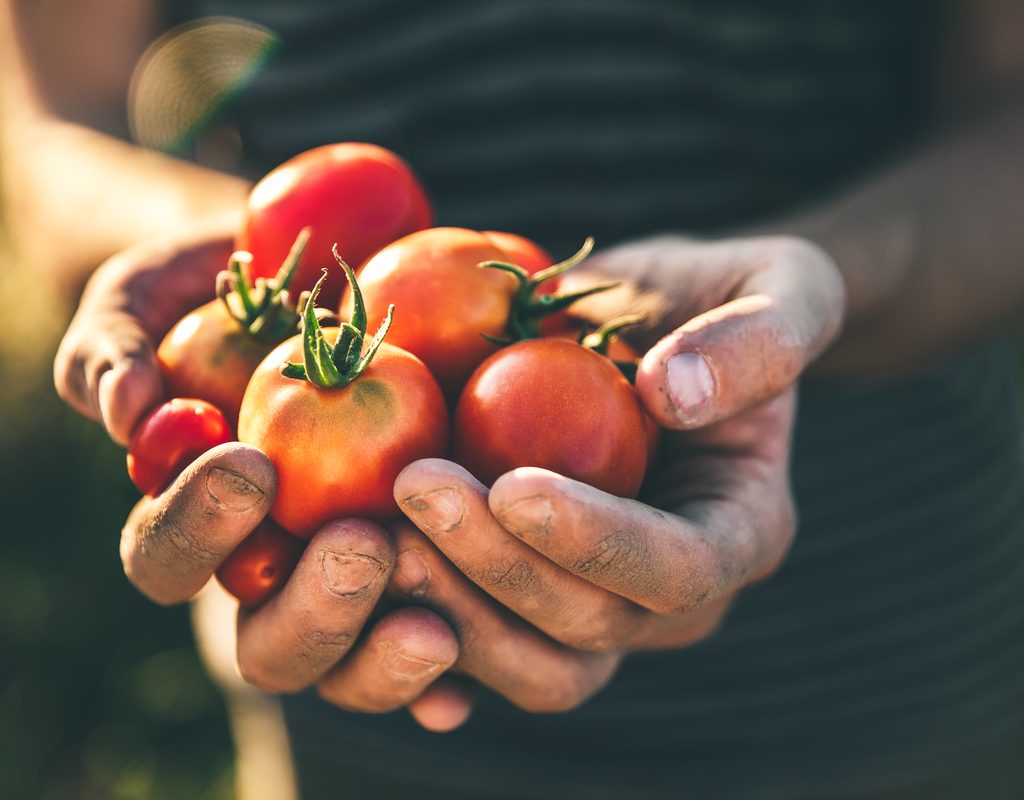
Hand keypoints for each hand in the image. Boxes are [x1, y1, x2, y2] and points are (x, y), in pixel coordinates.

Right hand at [53, 232, 470, 730]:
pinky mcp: (434, 580)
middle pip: (268, 645)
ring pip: (352, 667)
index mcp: (196, 522)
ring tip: (434, 623)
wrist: (336, 274)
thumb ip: (112, 347)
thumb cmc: (230, 290)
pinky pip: (442, 645)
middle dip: (312, 611)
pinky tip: (470, 675)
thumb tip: (124, 413)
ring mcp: (355, 585)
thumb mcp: (154, 296)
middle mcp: (274, 571)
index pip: (167, 558)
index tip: (252, 466)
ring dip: (384, 653)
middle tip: (359, 549)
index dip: (197, 528)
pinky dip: (451, 673)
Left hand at [391, 234, 843, 712]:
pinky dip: (419, 633)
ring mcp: (602, 608)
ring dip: (448, 607)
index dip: (597, 543)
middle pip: (591, 628)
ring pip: (531, 663)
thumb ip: (760, 336)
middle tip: (412, 487)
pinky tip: (364, 589)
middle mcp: (674, 595)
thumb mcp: (780, 281)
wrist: (650, 328)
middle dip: (498, 569)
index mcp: (741, 531)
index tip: (512, 485)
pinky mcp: (535, 601)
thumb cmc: (718, 297)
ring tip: (373, 529)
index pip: (679, 570)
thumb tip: (675, 395)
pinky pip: (478, 653)